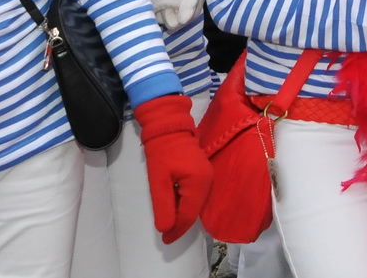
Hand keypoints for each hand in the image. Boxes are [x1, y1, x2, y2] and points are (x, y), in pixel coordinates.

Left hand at [132, 94, 213, 243]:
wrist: (168, 125)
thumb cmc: (161, 150)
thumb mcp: (158, 180)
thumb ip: (163, 205)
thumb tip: (166, 229)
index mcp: (199, 183)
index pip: (189, 215)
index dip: (177, 230)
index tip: (165, 240)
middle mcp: (208, 181)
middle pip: (194, 211)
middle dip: (180, 224)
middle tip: (165, 234)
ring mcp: (208, 176)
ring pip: (196, 203)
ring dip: (182, 213)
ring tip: (168, 222)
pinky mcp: (203, 173)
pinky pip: (196, 194)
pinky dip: (185, 203)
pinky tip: (175, 206)